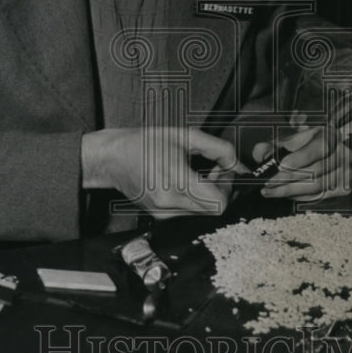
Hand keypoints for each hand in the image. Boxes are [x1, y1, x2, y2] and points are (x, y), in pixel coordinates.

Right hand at [81, 127, 244, 218]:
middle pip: (215, 210)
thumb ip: (218, 149)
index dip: (229, 185)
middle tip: (216, 171)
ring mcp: (164, 213)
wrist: (113, 158)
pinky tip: (187, 184)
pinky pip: (189, 214)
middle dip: (222, 190)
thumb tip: (238, 164)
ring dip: (209, 196)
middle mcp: (170, 202)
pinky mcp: (160, 217)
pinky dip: (195, 201)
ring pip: (203, 213)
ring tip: (200, 176)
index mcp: (176, 180)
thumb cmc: (144, 143)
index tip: (225, 170)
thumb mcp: (185, 135)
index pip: (219, 201)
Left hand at [252, 124, 351, 200]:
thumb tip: (262, 156)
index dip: (301, 157)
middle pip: (316, 170)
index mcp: (330, 135)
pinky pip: (318, 196)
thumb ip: (274, 145)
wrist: (320, 156)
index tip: (282, 165)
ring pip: (316, 186)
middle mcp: (343, 153)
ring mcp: (345, 172)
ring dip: (290, 190)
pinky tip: (284, 193)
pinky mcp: (343, 188)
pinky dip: (299, 196)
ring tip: (271, 191)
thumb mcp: (288, 140)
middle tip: (269, 182)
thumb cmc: (303, 146)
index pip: (320, 148)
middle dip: (288, 178)